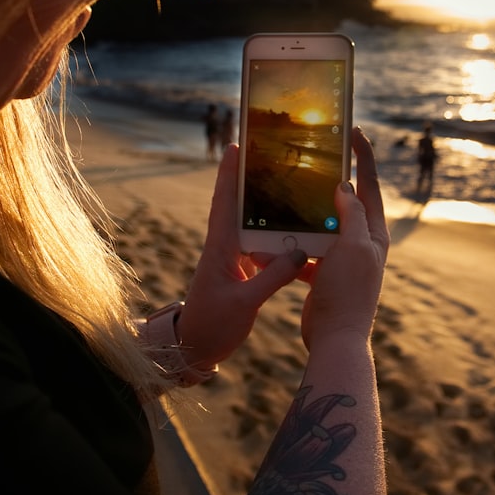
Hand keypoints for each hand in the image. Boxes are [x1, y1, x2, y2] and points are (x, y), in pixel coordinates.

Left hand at [177, 144, 307, 369]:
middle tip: (268, 154)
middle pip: (237, 205)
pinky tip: (292, 232)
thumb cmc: (212, 325)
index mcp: (220, 248)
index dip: (228, 173)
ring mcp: (231, 259)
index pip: (224, 202)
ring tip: (286, 185)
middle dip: (249, 179)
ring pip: (249, 224)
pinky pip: (258, 245)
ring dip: (263, 205)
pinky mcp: (240, 271)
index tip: (235, 146)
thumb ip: (272, 277)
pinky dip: (273, 235)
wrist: (195, 349)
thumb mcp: (244, 302)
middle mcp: (224, 247)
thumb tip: (299, 251)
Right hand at [300, 128, 388, 350]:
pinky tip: (269, 240)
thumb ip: (351, 214)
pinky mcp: (323, 274)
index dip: (363, 155)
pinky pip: (304, 251)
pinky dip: (288, 246)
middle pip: (344, 202)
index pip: (370, 184)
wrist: (336, 339)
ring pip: (319, 226)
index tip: (353, 130)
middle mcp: (360, 243)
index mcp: (373, 232)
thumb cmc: (349, 293)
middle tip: (311, 157)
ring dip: (301, 214)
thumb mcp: (353, 247)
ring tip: (283, 195)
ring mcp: (341, 259)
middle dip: (327, 181)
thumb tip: (344, 186)